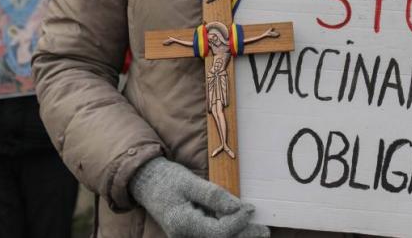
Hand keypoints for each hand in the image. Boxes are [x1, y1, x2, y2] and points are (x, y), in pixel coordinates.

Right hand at [130, 157, 269, 237]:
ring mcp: (187, 237)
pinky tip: (240, 226)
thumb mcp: (190, 182)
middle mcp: (185, 236)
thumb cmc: (167, 179)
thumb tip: (238, 207)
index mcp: (183, 224)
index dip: (238, 222)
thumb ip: (213, 196)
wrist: (146, 182)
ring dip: (237, 235)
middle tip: (264, 231)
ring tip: (257, 230)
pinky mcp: (191, 233)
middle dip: (243, 235)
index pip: (219, 231)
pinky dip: (226, 231)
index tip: (251, 208)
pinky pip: (212, 235)